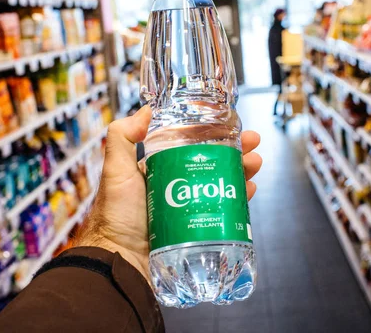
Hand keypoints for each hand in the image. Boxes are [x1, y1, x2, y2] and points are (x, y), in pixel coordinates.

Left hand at [76, 106, 261, 281]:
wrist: (121, 260)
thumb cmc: (115, 215)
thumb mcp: (115, 171)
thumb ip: (121, 138)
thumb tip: (146, 110)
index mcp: (160, 170)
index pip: (192, 147)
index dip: (213, 135)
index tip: (231, 126)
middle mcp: (178, 187)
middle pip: (213, 164)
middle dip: (235, 152)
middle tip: (252, 145)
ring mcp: (190, 208)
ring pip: (222, 185)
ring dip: (241, 172)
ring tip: (255, 164)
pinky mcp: (199, 228)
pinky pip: (224, 211)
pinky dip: (239, 199)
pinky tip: (249, 189)